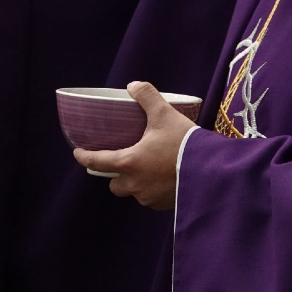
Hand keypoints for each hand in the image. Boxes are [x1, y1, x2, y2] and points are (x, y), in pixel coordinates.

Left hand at [73, 82, 196, 210]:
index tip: (78, 154)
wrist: (213, 171)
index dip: (85, 157)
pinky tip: (165, 178)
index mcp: (129, 162)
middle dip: (116, 175)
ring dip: (137, 183)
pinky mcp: (165, 206)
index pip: (98, 162)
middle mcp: (135, 184)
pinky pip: (152, 199)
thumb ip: (147, 97)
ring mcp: (150, 198)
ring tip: (149, 169)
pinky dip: (154, 190)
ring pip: (135, 192)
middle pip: (115, 184)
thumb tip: (133, 85)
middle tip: (125, 161)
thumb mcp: (164, 114)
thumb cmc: (185, 143)